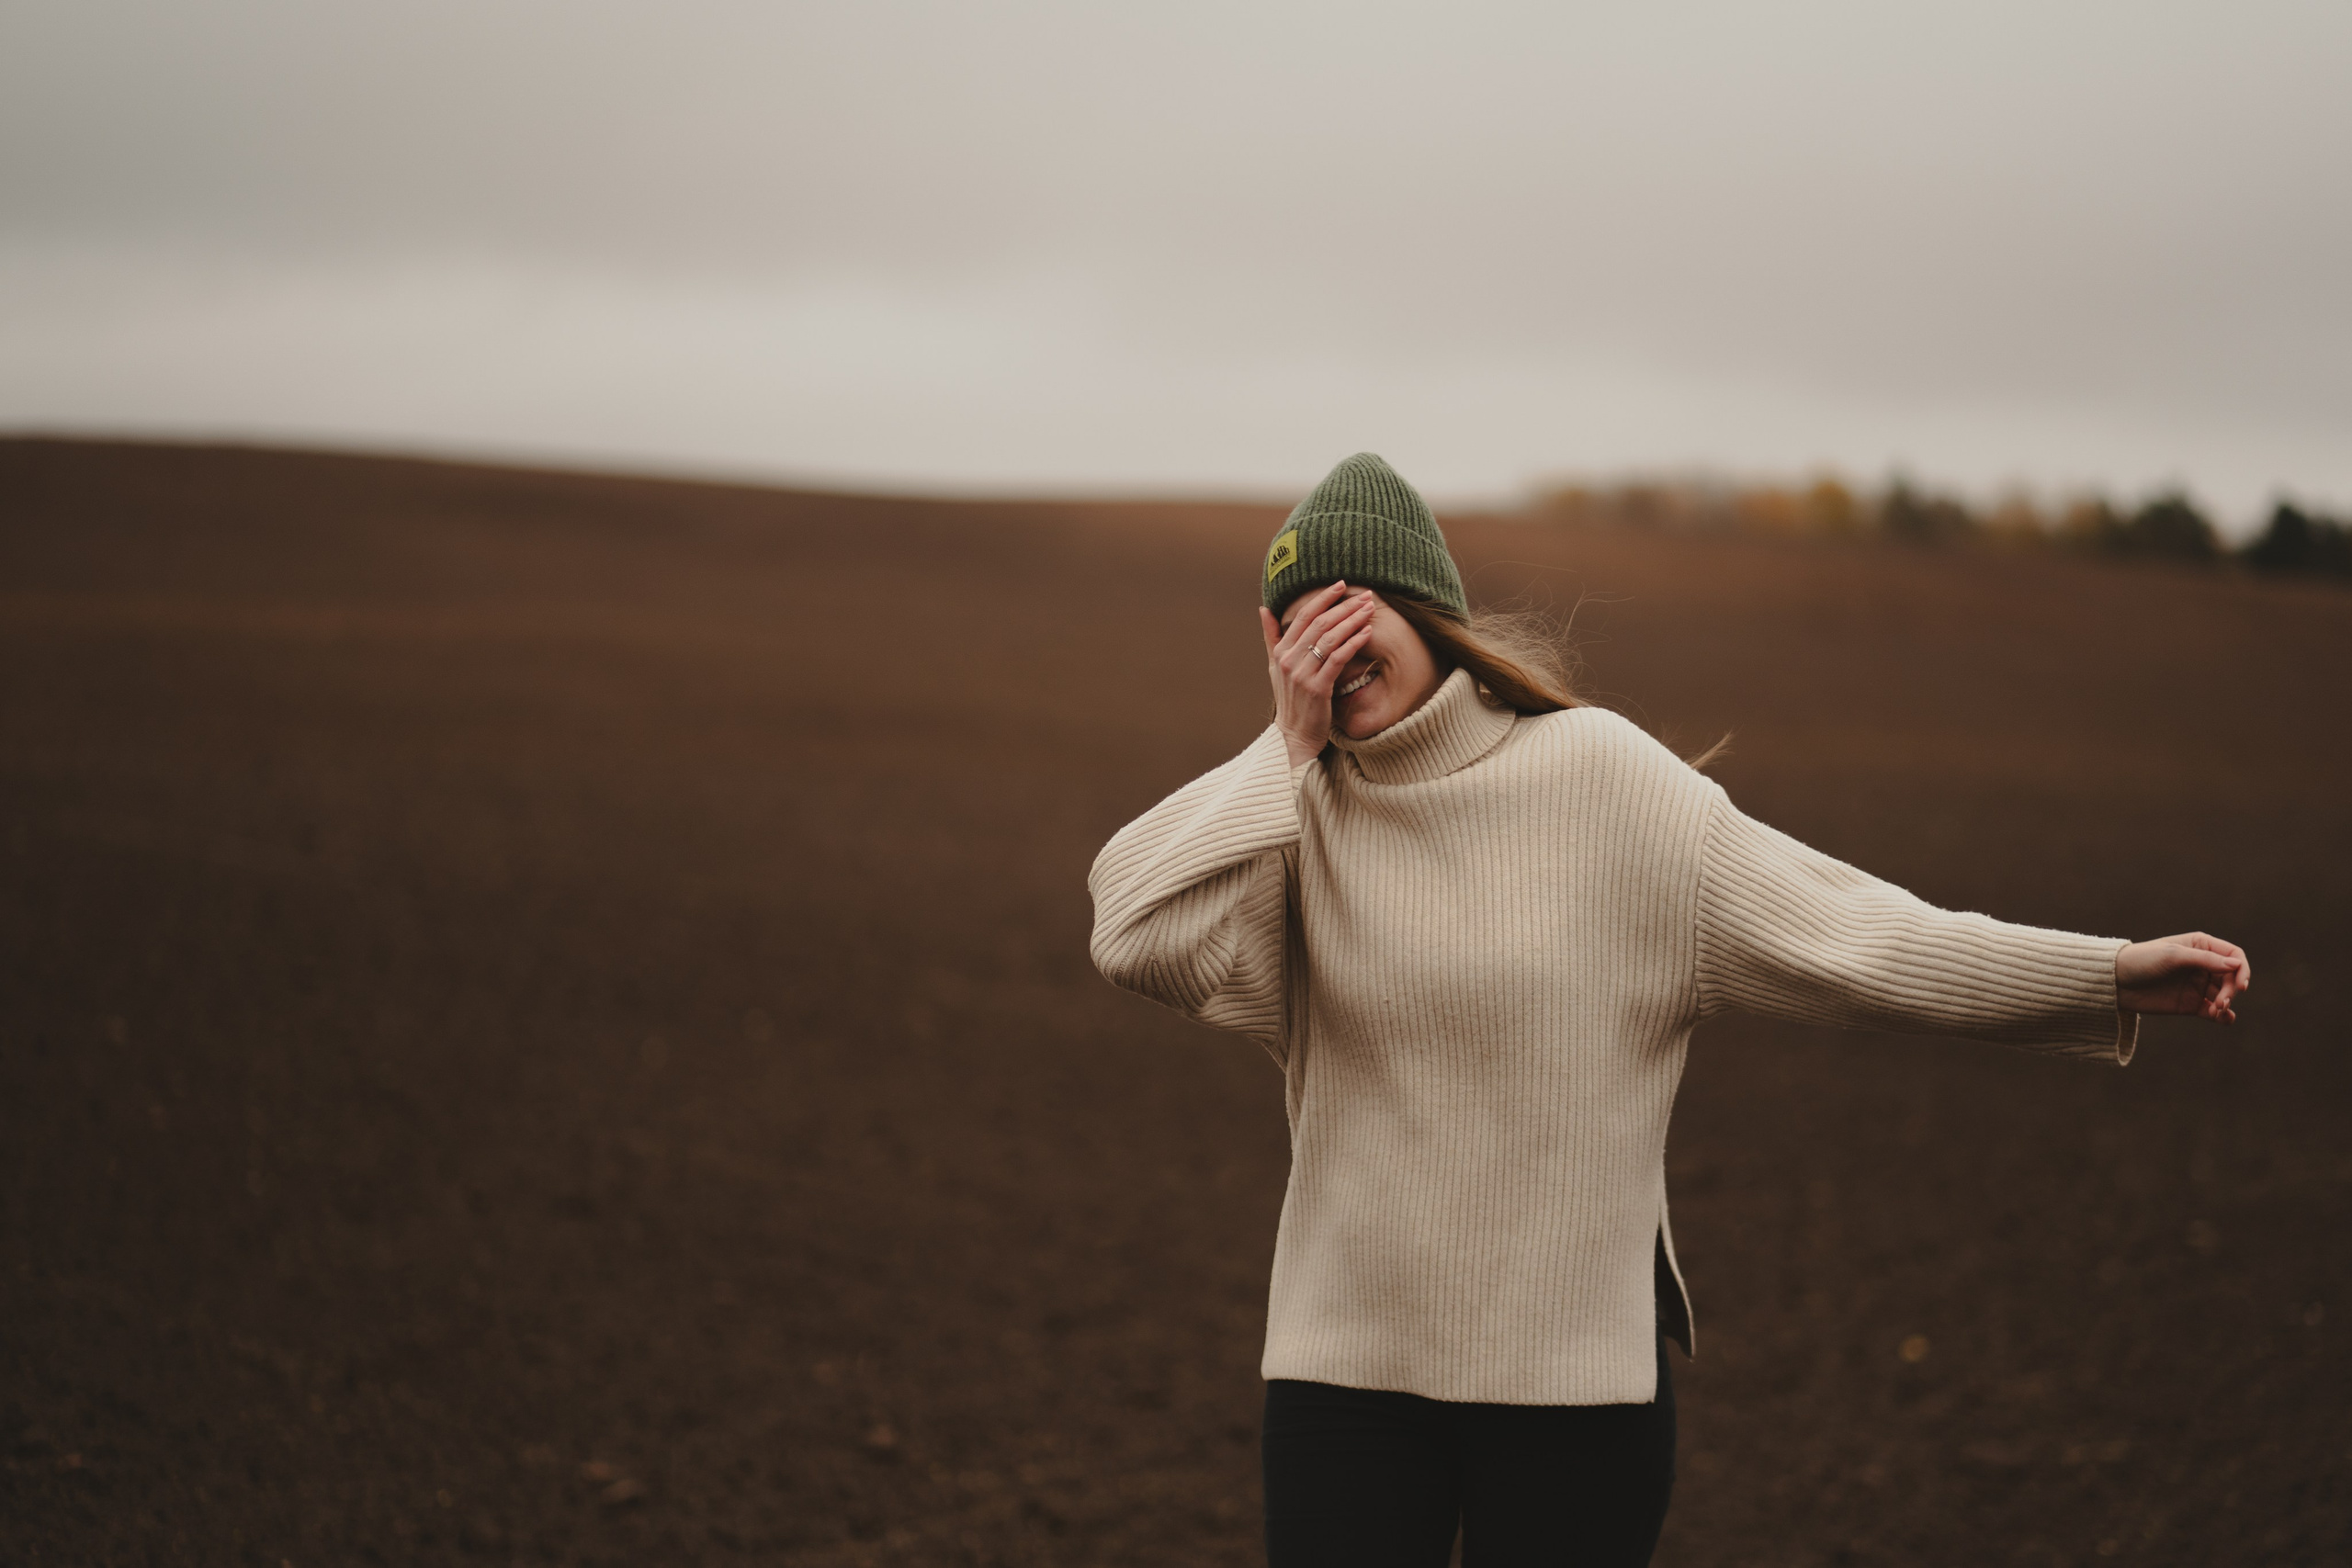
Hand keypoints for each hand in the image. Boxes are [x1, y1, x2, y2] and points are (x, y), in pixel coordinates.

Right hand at [1259, 582, 1375, 767]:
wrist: (1293, 737)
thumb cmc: (1290, 700)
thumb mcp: (1274, 667)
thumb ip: (1271, 637)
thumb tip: (1263, 609)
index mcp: (1280, 652)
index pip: (1303, 616)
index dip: (1323, 598)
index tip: (1341, 585)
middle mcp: (1289, 660)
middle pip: (1320, 623)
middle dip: (1344, 606)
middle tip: (1363, 595)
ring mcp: (1302, 674)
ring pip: (1330, 638)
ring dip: (1352, 620)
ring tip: (1369, 609)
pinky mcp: (1317, 688)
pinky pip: (1338, 658)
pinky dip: (1353, 642)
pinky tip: (1367, 633)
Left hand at [2115, 932, 2250, 1021]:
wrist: (2115, 982)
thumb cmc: (2141, 961)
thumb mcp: (2172, 957)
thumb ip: (2204, 960)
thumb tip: (2236, 965)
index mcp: (2200, 946)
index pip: (2233, 956)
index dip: (2241, 969)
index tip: (2241, 985)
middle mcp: (2202, 965)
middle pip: (2232, 977)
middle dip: (2232, 990)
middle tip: (2221, 1001)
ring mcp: (2198, 985)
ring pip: (2225, 995)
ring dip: (2226, 1004)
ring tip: (2216, 1009)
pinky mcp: (2191, 1004)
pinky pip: (2214, 1011)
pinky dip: (2223, 1016)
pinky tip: (2224, 1019)